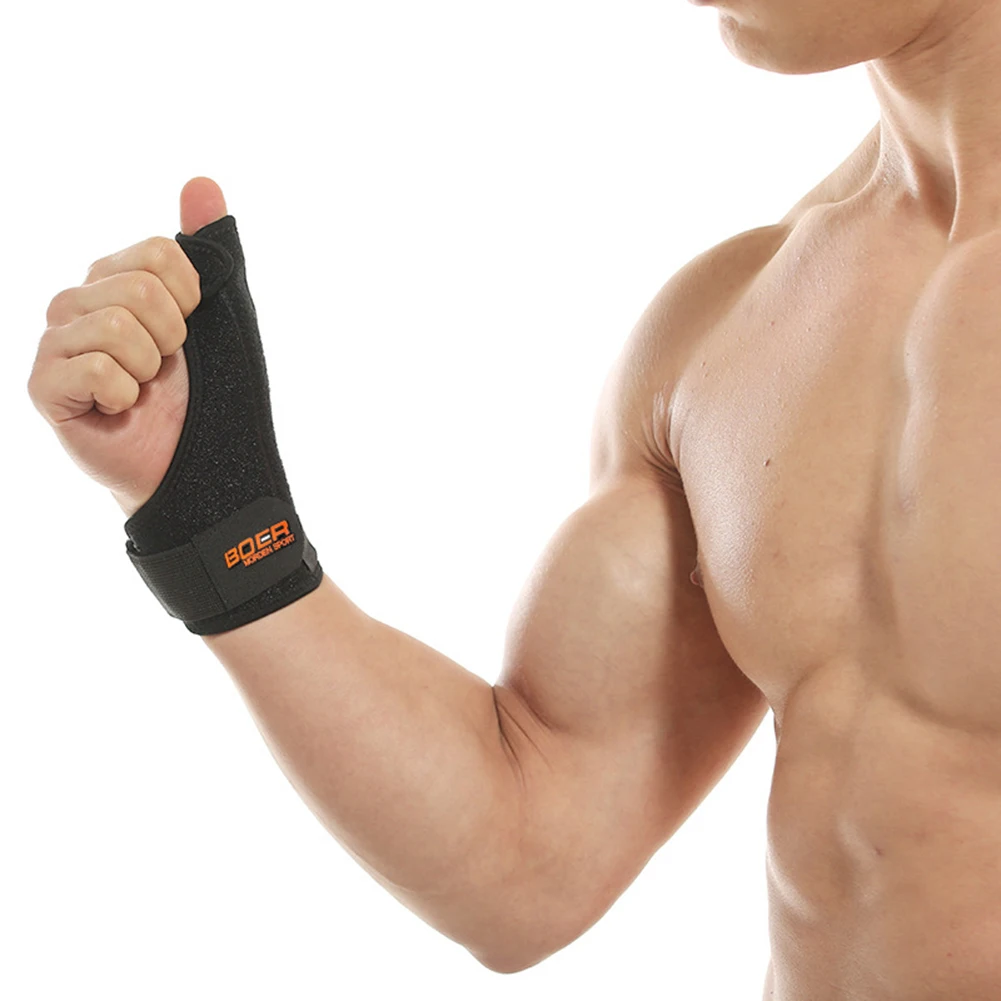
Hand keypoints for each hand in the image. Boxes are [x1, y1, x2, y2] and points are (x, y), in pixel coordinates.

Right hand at [26, 178, 229, 516]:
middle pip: (141, 289)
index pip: (159, 253)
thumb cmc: (201, 392)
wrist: (190, 463)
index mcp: (113, 278)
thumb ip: (208, 250)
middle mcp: (76, 302)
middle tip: (165, 368)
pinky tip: (118, 407)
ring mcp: (54, 342)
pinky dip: (125, 395)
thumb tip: (202, 180)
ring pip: (117, 327)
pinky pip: (95, 368)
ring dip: (150, 369)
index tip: (189, 332)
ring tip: (142, 388)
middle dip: (173, 338)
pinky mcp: (42, 385)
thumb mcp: (219, 315)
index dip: (191, 298)